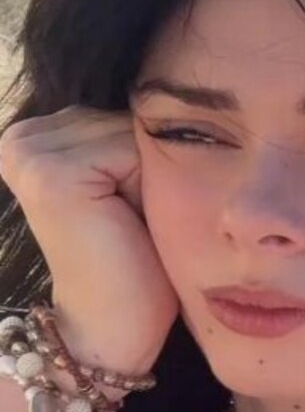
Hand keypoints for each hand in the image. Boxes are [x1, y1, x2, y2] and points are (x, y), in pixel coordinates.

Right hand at [0, 106, 178, 373]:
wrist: (115, 328)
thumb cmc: (138, 260)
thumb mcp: (139, 180)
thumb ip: (136, 132)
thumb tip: (172, 83)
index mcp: (42, 130)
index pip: (132, 109)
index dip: (154, 156)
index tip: (135, 206)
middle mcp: (26, 132)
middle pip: (136, 114)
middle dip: (154, 164)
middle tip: (133, 220)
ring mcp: (30, 149)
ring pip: (140, 131)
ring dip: (154, 177)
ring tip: (130, 222)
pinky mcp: (50, 172)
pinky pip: (138, 150)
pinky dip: (150, 188)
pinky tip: (126, 222)